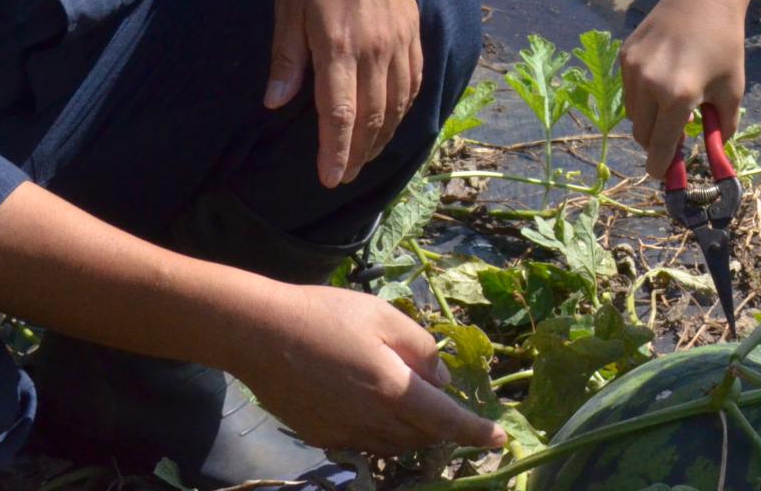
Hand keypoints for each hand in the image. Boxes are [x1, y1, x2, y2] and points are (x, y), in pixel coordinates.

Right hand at [228, 282, 505, 455]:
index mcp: (394, 389)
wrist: (261, 335)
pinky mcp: (322, 437)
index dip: (476, 431)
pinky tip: (372, 408)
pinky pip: (365, 444)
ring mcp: (345, 434)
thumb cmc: (326, 315)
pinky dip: (381, 433)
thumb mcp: (383, 316)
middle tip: (446, 404)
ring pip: (395, 445)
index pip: (447, 420)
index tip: (500, 438)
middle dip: (443, 427)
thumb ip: (420, 347)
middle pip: (422, 437)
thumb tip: (440, 377)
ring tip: (412, 406)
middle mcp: (373, 420)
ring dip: (413, 432)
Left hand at [266, 0, 421, 188]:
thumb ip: (286, 58)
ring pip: (397, 103)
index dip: (335, 152)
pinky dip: (405, 107)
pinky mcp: (413, 28)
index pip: (340, 114)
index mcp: (338, 45)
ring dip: (382, 136)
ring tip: (366, 157)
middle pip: (371, 117)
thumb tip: (276, 104)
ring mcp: (399, 39)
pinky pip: (414, 79)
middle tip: (343, 177)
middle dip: (357, 153)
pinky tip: (394, 117)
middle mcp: (375, 48)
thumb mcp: (287, 6)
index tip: (329, 179)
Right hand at [621, 0, 750, 175]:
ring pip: (633, 115)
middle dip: (656, 144)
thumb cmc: (725, 45)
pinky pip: (629, 91)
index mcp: (678, 96)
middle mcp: (650, 84)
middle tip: (674, 141)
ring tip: (673, 105)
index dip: (662, 167)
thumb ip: (722, 127)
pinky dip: (643, 97)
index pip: (661, 147)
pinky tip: (663, 80)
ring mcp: (633, 69)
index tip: (664, 175)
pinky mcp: (625, 55)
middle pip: (642, 136)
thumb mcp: (732, 90)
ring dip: (649, 121)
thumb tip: (713, 153)